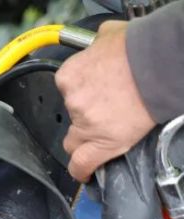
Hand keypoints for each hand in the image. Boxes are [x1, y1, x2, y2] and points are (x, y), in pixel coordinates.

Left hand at [56, 20, 155, 181]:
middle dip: (81, 119)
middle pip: (69, 119)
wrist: (161, 63)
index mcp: (68, 76)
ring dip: (91, 136)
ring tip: (115, 125)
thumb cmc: (140, 46)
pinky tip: (84, 174)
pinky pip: (82, 163)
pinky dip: (81, 170)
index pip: (65, 92)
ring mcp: (86, 123)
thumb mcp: (108, 36)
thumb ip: (96, 46)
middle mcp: (72, 101)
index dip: (79, 94)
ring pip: (76, 141)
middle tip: (103, 113)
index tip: (91, 94)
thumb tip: (99, 44)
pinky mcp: (103, 142)